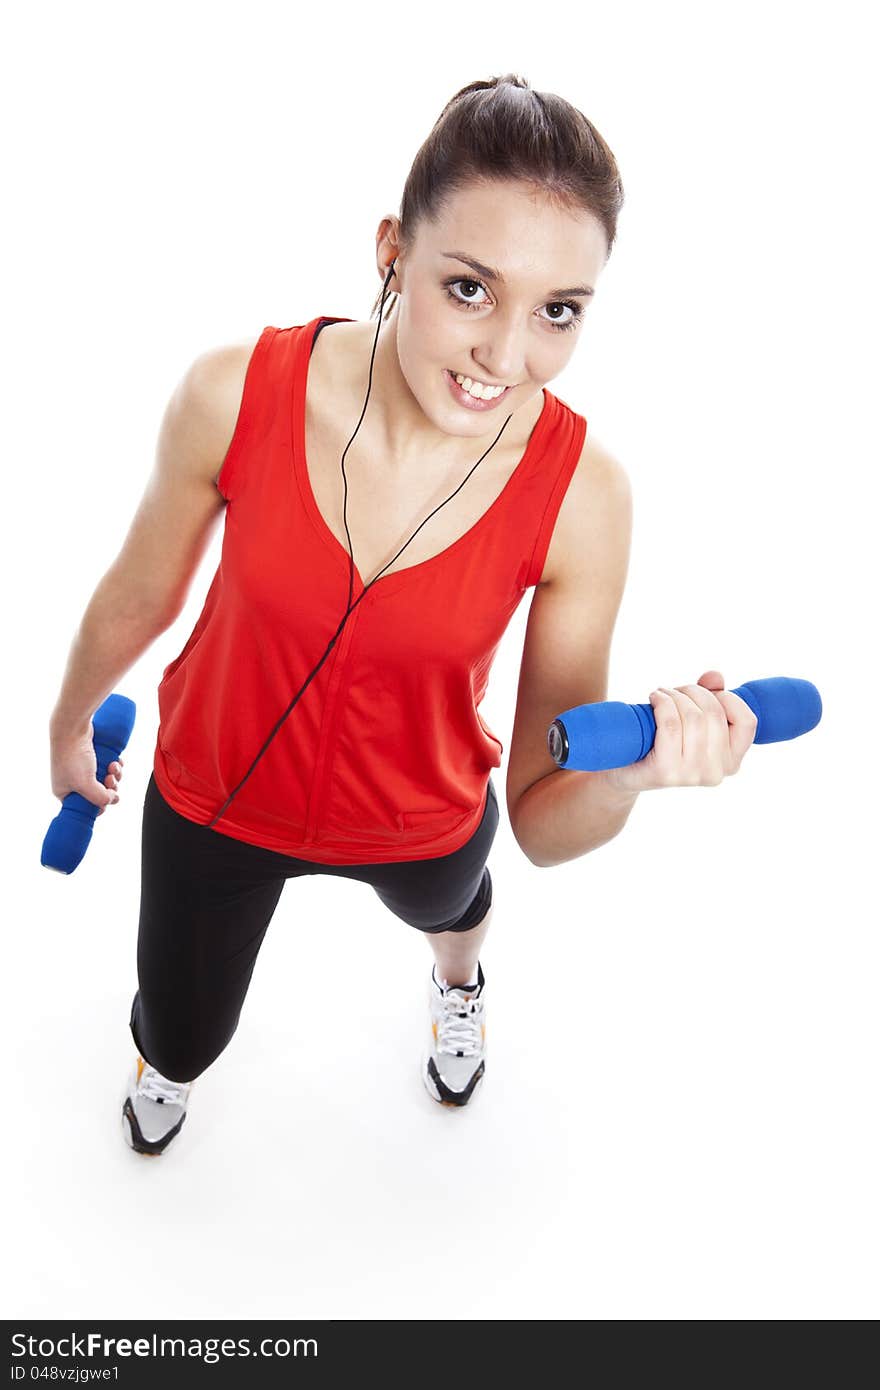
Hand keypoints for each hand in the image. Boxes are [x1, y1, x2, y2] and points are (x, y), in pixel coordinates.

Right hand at [50, 724, 124, 814]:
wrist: (72, 727)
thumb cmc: (73, 756)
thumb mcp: (86, 784)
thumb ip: (100, 798)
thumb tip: (112, 799)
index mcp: (64, 792)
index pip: (84, 808)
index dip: (98, 805)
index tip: (106, 798)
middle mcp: (71, 781)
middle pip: (98, 793)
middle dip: (109, 787)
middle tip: (111, 779)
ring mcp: (81, 768)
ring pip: (104, 779)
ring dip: (114, 775)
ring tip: (114, 766)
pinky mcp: (90, 757)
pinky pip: (106, 766)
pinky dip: (113, 765)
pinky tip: (116, 760)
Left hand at [606, 670, 757, 793]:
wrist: (625, 768)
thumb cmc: (663, 741)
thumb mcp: (692, 720)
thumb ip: (711, 696)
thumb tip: (715, 676)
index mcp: (731, 761)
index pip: (747, 722)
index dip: (729, 699)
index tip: (709, 692)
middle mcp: (716, 772)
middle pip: (714, 713)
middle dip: (693, 691)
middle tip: (675, 690)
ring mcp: (692, 775)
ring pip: (693, 717)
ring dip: (675, 695)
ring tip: (662, 694)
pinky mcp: (666, 772)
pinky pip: (670, 724)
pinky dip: (662, 703)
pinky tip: (654, 699)